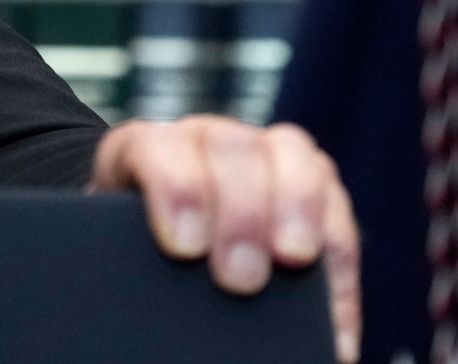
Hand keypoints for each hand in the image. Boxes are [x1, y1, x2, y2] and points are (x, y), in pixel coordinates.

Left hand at [91, 114, 360, 361]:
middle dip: (240, 212)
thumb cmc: (130, 247)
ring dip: (299, 210)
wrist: (153, 246)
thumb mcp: (118, 244)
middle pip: (231, 148)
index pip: (157, 145)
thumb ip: (130, 250)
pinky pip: (338, 210)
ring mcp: (265, 154)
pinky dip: (338, 264)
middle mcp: (207, 139)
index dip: (175, 189)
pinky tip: (334, 319)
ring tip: (294, 262)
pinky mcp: (313, 187)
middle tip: (239, 275)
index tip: (183, 248)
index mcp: (146, 147)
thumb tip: (156, 287)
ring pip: (294, 157)